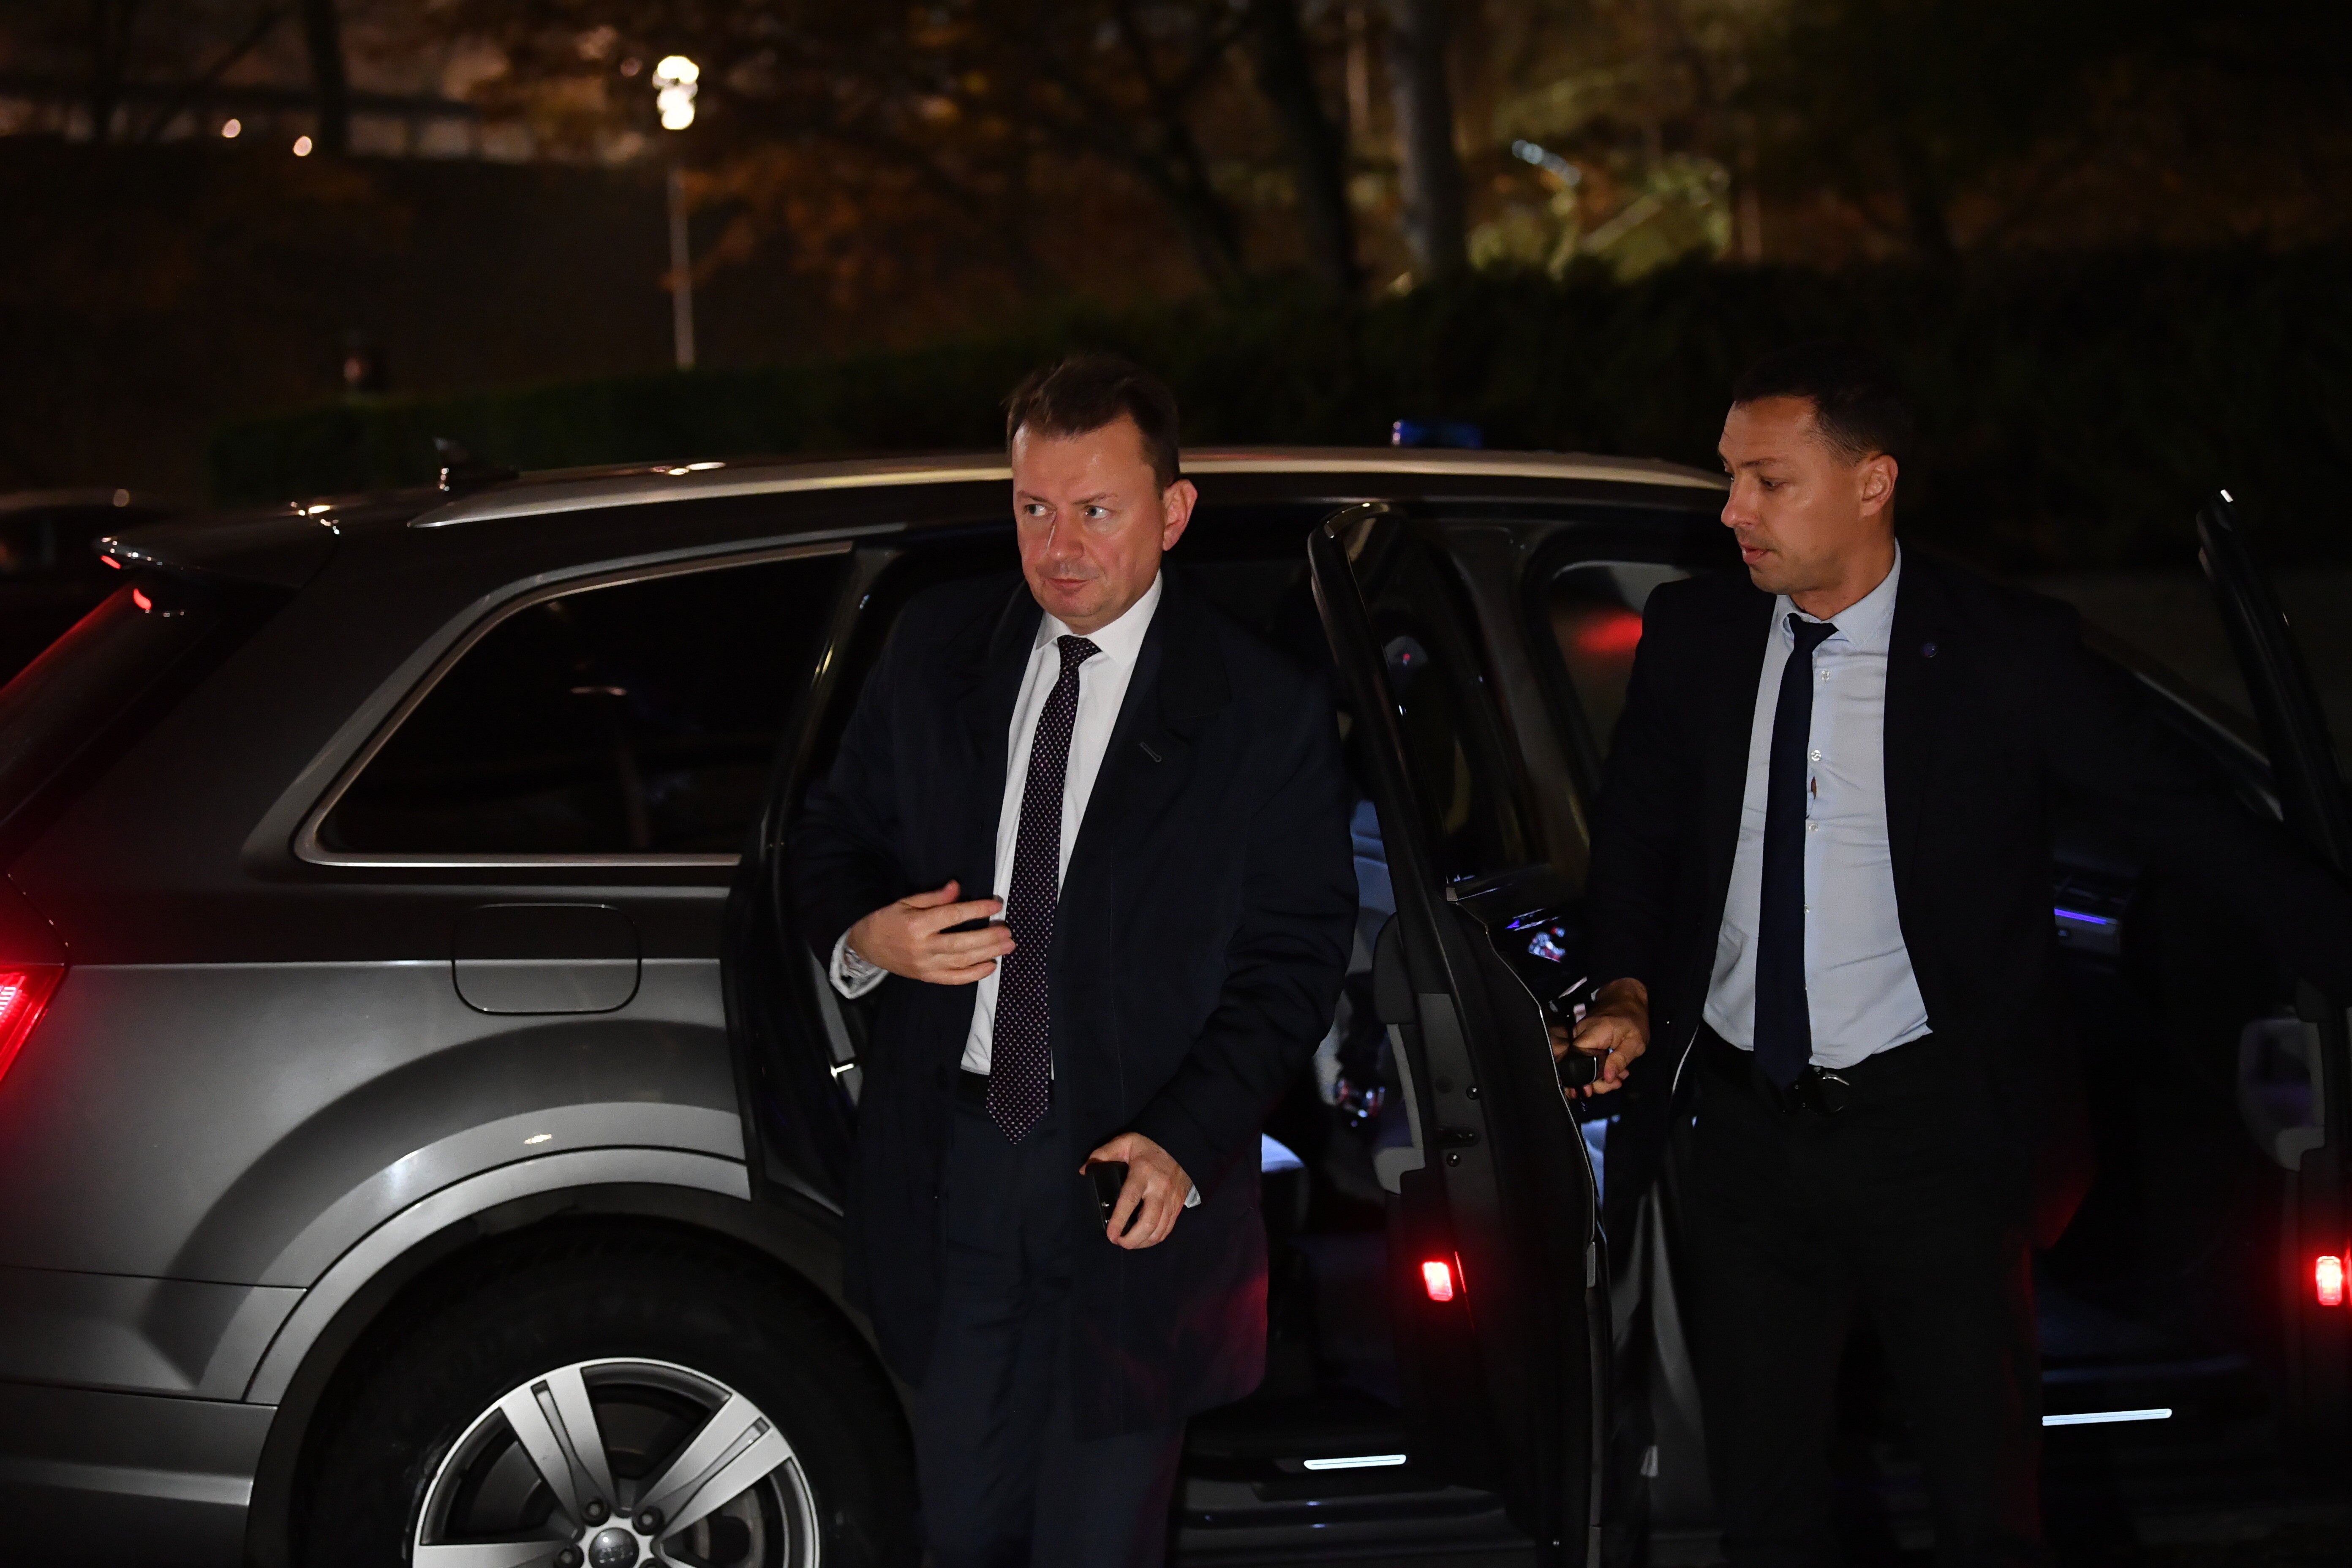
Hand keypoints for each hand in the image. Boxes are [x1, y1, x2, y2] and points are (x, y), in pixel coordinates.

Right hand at [845, 880, 1012, 985]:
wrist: (867, 945)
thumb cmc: (889, 920)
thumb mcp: (907, 902)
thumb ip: (934, 897)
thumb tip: (957, 887)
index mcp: (917, 925)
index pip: (952, 916)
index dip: (976, 910)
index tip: (995, 905)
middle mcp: (922, 948)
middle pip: (962, 943)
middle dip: (988, 937)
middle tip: (1008, 930)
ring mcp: (925, 966)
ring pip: (962, 961)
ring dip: (988, 953)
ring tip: (1008, 945)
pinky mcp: (927, 977)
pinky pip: (954, 979)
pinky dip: (974, 974)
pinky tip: (991, 966)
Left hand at [1082, 1132, 1192, 1248]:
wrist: (1181, 1144)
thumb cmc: (1149, 1145)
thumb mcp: (1125, 1142)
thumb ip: (1104, 1153)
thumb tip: (1085, 1170)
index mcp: (1143, 1173)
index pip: (1130, 1200)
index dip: (1119, 1220)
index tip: (1111, 1235)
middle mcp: (1159, 1188)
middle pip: (1148, 1222)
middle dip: (1133, 1239)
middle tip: (1119, 1242)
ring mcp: (1171, 1198)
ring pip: (1160, 1229)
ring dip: (1144, 1242)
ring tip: (1129, 1243)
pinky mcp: (1179, 1204)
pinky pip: (1169, 1227)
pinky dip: (1156, 1238)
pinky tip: (1145, 1240)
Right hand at [1549, 977, 1649, 1097]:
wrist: (1627, 999)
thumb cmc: (1633, 1018)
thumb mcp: (1635, 1042)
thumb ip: (1620, 1060)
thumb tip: (1607, 1078)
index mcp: (1593, 1034)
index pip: (1577, 1060)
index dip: (1582, 1079)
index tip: (1592, 1091)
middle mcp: (1580, 1034)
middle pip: (1577, 1066)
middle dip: (1594, 1082)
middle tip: (1615, 1084)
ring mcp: (1580, 1036)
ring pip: (1582, 1064)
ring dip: (1599, 1076)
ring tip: (1618, 1077)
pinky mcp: (1583, 1039)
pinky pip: (1586, 1057)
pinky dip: (1598, 1067)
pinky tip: (1612, 1070)